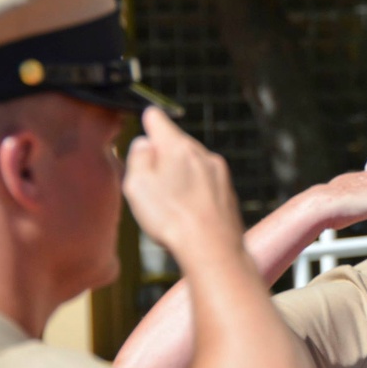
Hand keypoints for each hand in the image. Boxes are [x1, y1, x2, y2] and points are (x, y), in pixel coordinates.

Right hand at [123, 107, 243, 261]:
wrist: (213, 248)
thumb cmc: (171, 217)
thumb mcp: (137, 185)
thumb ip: (138, 158)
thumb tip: (145, 143)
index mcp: (178, 146)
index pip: (158, 120)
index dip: (148, 121)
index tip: (146, 121)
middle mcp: (203, 154)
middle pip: (177, 144)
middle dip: (163, 155)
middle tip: (150, 181)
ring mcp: (220, 174)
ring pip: (193, 165)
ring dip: (180, 176)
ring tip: (169, 203)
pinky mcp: (228, 193)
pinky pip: (205, 184)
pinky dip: (194, 192)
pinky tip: (187, 212)